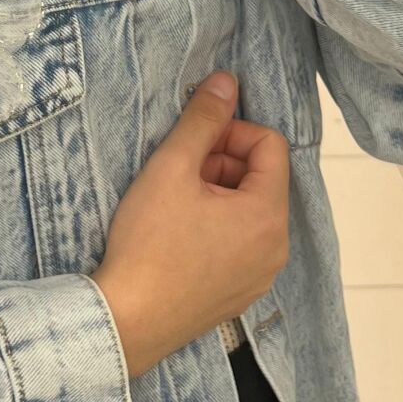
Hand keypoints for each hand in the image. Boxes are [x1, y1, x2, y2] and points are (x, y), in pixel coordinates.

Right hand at [91, 72, 290, 380]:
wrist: (126, 320)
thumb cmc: (148, 243)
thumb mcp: (171, 168)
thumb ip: (203, 119)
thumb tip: (227, 81)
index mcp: (268, 214)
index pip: (270, 145)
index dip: (231, 133)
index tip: (193, 146)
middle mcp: (276, 248)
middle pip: (261, 178)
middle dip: (222, 164)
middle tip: (178, 175)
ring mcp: (260, 277)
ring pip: (250, 211)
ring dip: (217, 195)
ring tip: (174, 206)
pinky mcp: (240, 296)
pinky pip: (241, 245)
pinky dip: (217, 229)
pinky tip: (178, 239)